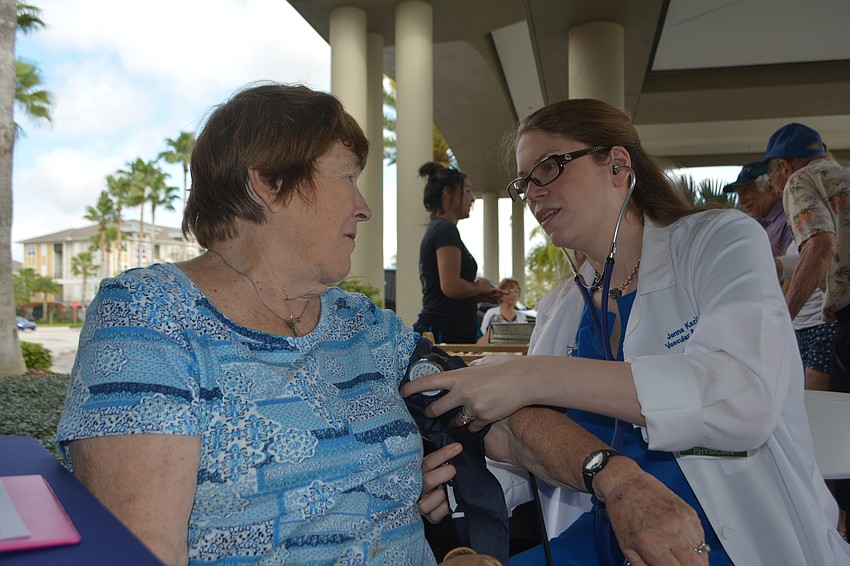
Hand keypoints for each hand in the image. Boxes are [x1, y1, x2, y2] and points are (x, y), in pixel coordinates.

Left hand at [401, 355, 532, 432]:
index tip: (402, 392)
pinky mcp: (485, 419)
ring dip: (456, 419)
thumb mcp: (483, 363)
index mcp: (459, 376)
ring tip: (464, 412)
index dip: (411, 388)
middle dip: (431, 413)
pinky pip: (472, 426)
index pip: (427, 382)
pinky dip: (474, 423)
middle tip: (429, 413)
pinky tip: (482, 416)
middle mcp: (463, 393)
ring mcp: (473, 408)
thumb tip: (461, 371)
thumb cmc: (507, 367)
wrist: (526, 380)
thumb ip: (469, 370)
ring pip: (455, 421)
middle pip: (436, 409)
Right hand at [418, 442, 461, 523]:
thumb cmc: (437, 478)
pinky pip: (437, 514)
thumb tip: (455, 445)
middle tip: (454, 470)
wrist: (432, 500)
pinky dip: (446, 507)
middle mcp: (417, 487)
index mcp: (417, 472)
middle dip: (446, 473)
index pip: (429, 461)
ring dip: (445, 492)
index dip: (444, 454)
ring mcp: (422, 503)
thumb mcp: (435, 466)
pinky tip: (450, 502)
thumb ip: (440, 458)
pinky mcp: (430, 517)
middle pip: (430, 480)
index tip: (458, 448)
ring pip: (432, 498)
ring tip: (451, 489)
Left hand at [600, 464, 707, 564]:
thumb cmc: (623, 512)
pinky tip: (686, 547)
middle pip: (695, 565)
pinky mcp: (690, 512)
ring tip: (684, 560)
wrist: (626, 484)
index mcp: (653, 544)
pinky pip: (702, 538)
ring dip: (696, 561)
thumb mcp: (627, 547)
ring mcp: (684, 521)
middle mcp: (671, 532)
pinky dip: (697, 547)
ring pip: (702, 554)